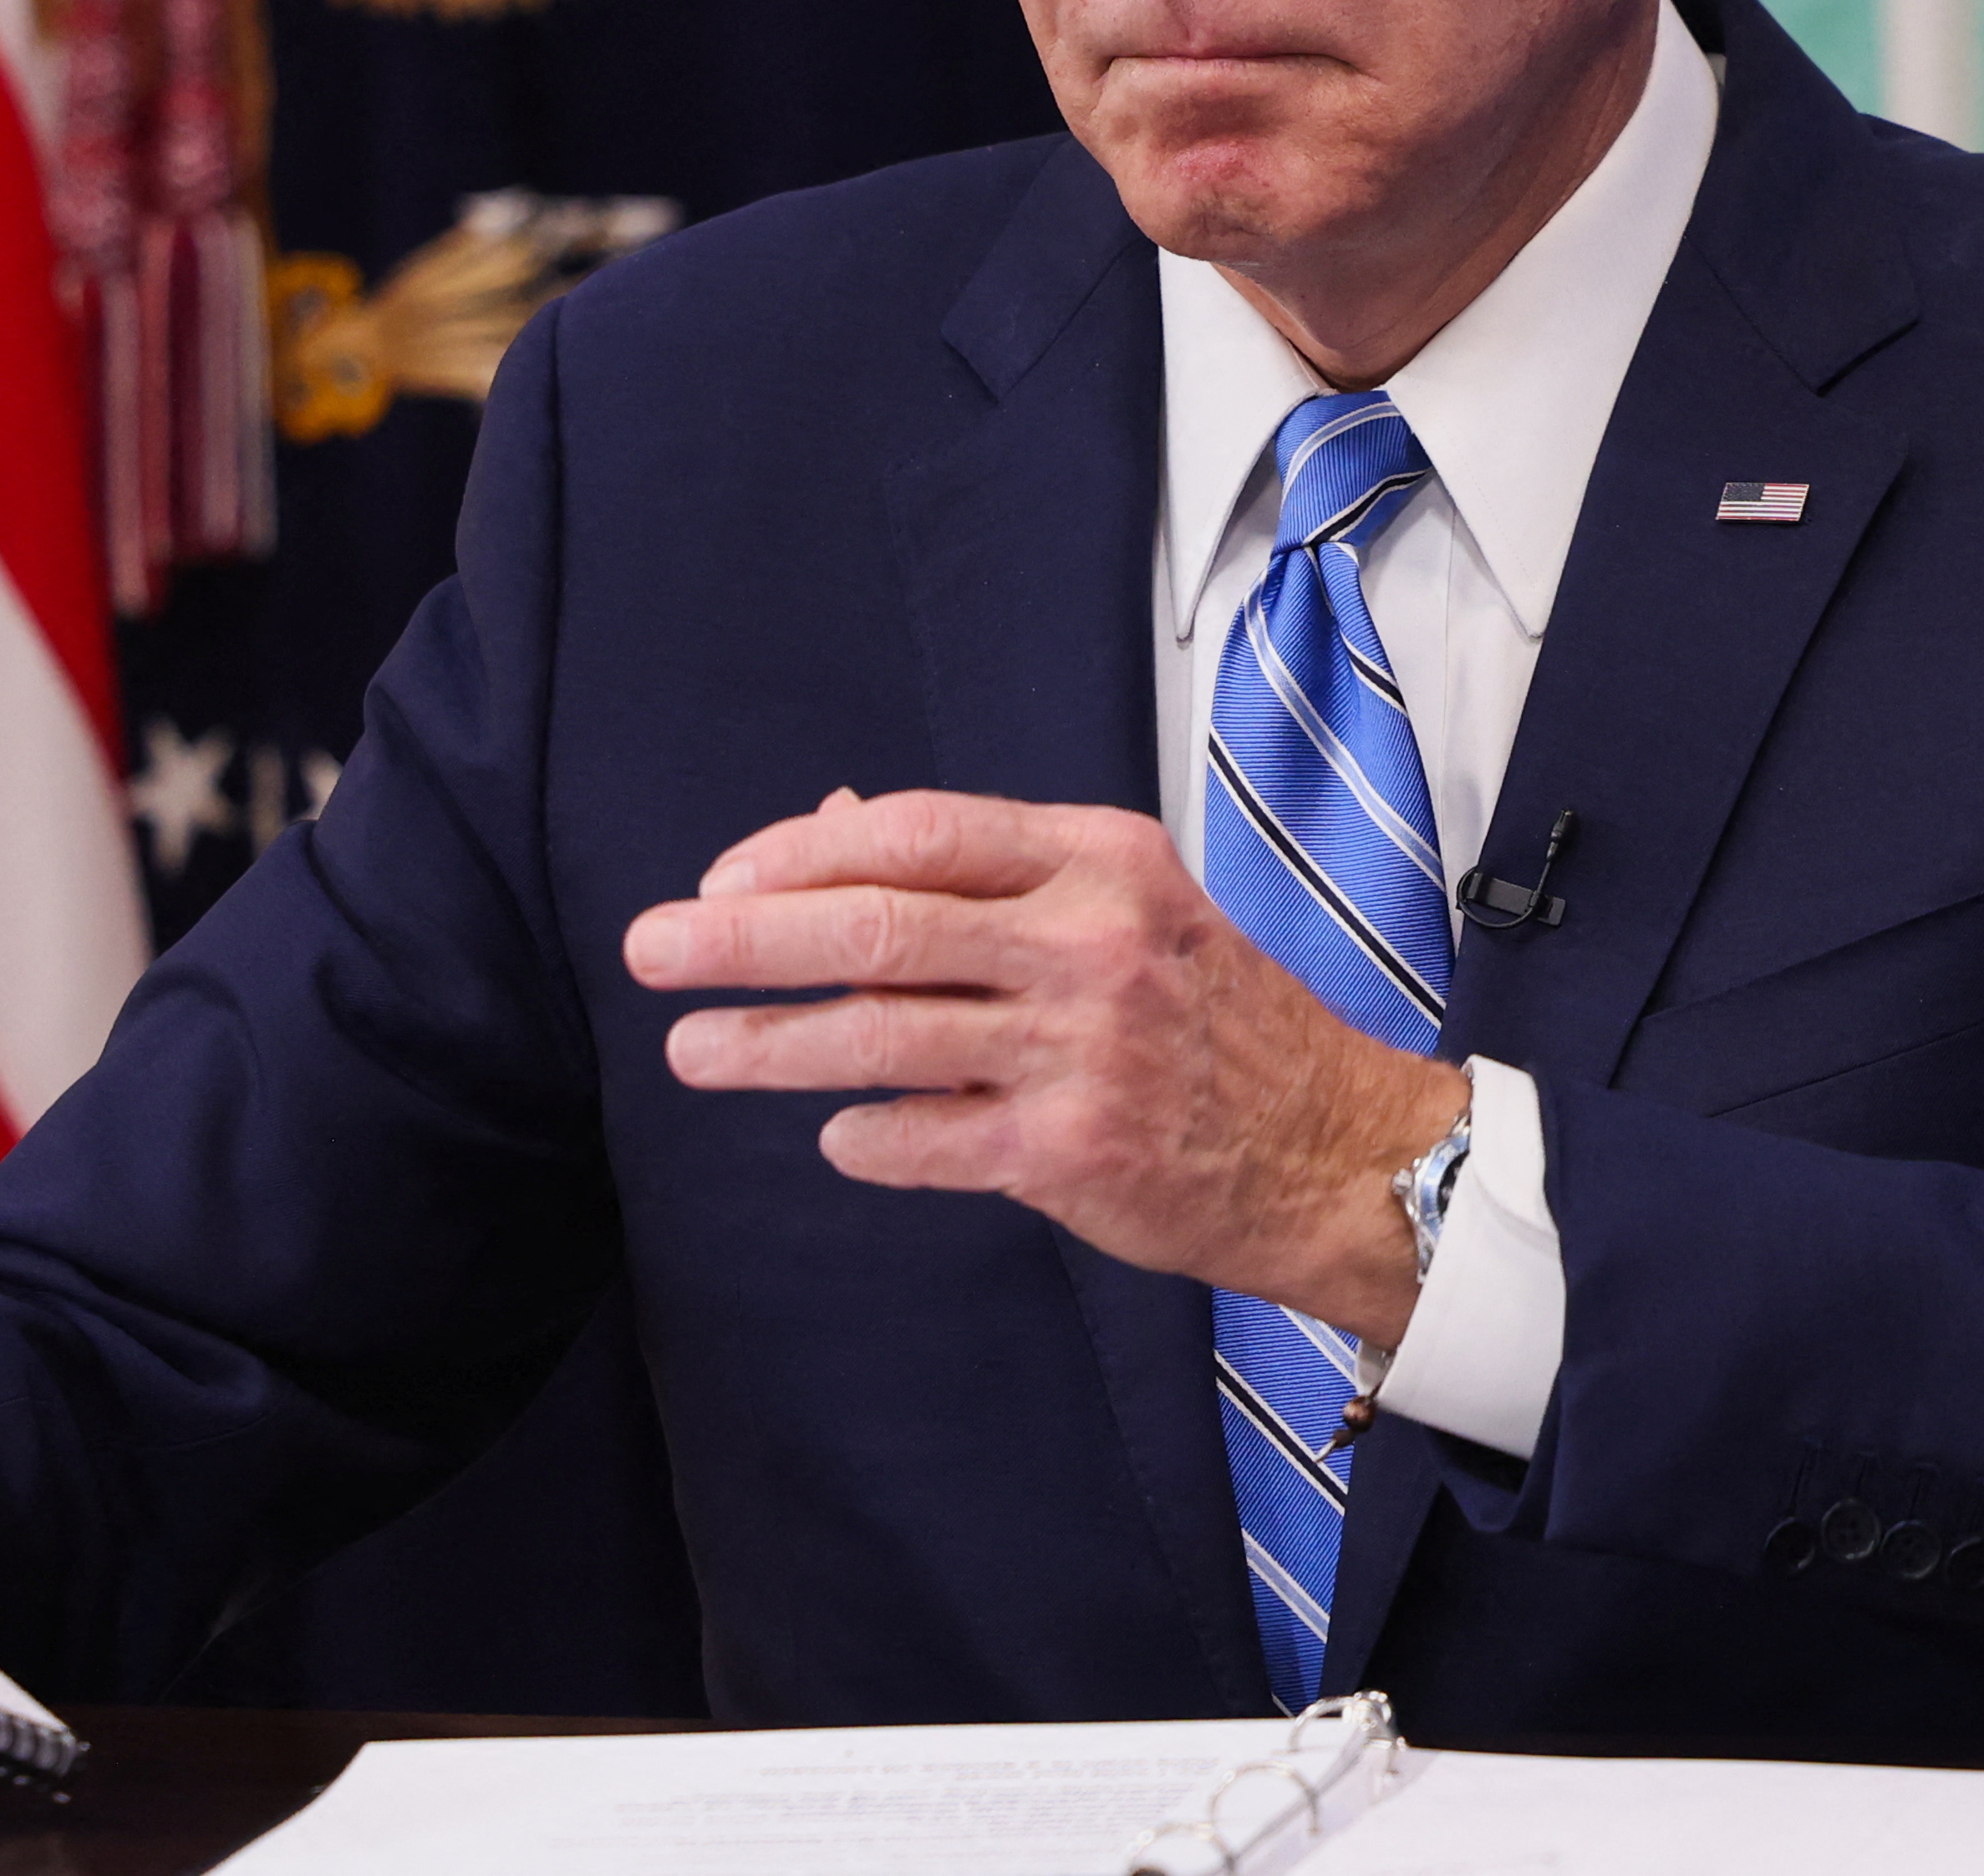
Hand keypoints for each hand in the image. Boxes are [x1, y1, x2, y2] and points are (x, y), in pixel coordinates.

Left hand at [622, 789, 1466, 1341]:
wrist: (1335, 1145)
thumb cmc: (1210, 1013)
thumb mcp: (1120, 899)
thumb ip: (981, 868)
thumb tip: (822, 829)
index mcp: (1097, 858)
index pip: (914, 832)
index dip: (799, 854)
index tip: (720, 882)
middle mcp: (1087, 943)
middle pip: (876, 927)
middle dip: (743, 939)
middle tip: (649, 949)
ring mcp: (1081, 1051)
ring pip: (881, 1037)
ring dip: (767, 1045)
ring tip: (690, 1051)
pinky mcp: (1075, 1154)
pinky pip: (929, 1139)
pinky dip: (864, 1135)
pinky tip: (828, 1132)